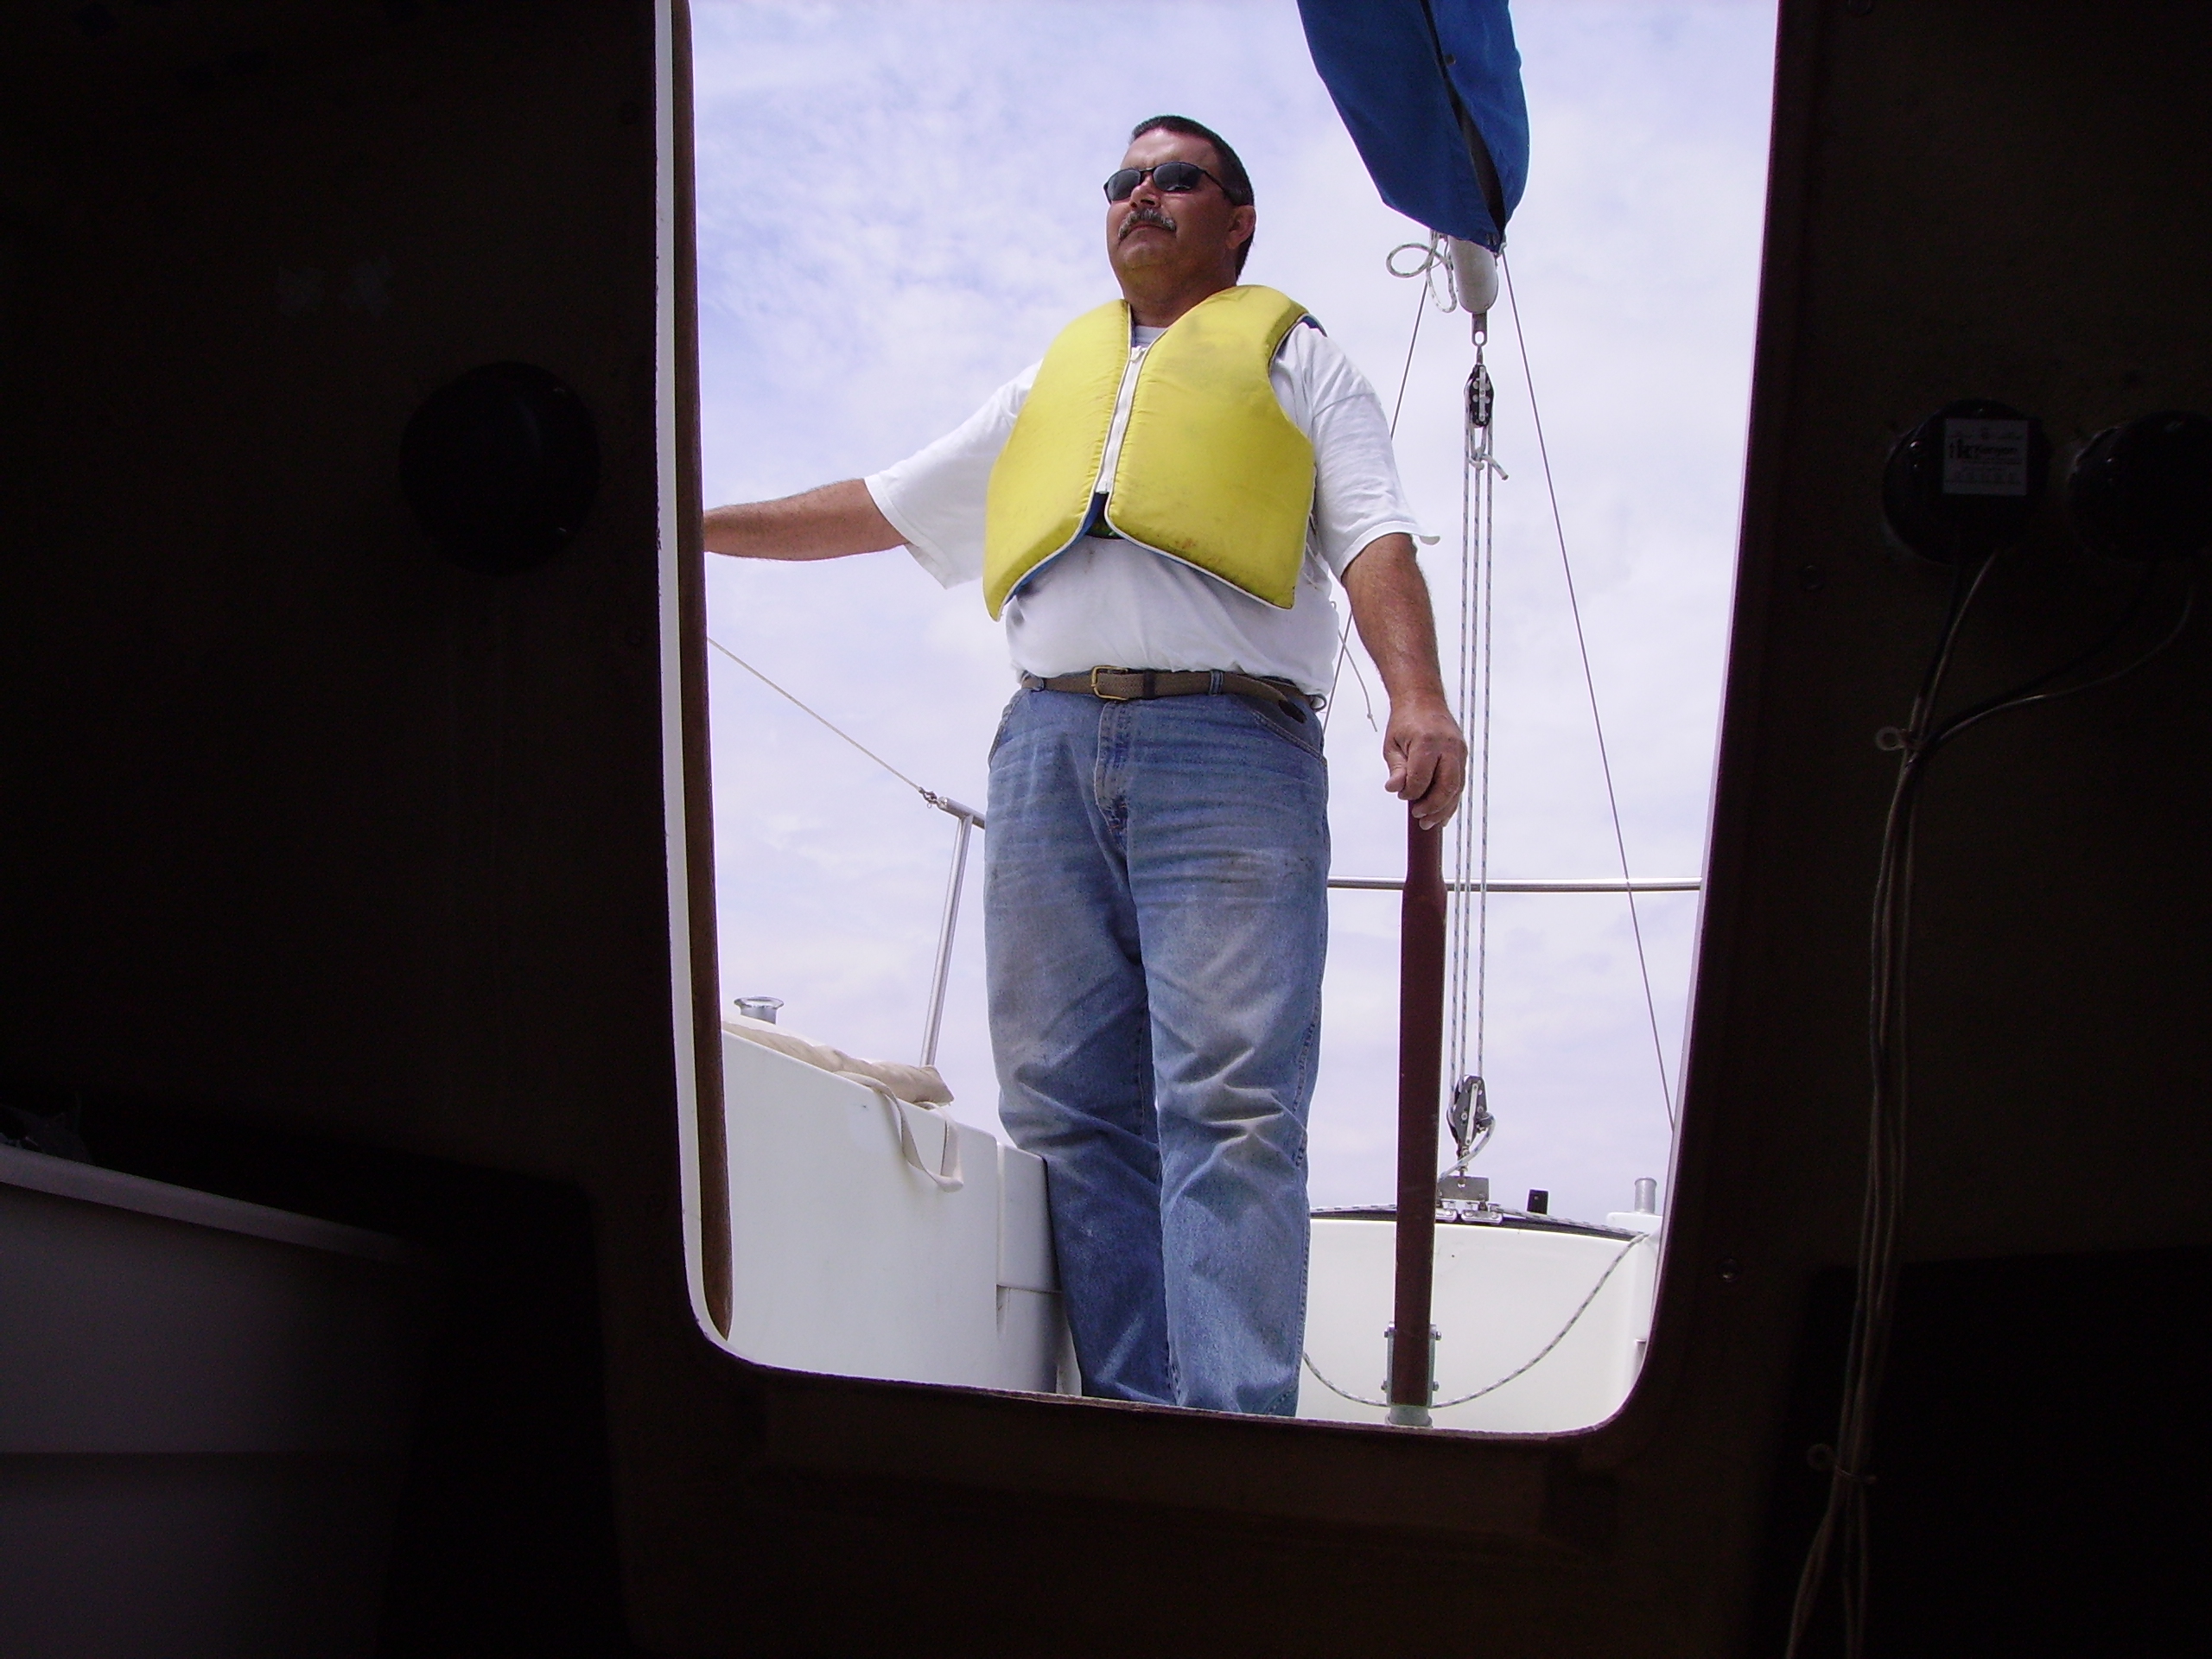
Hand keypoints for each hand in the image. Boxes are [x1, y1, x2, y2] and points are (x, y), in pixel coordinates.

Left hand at [1382, 691, 1466, 830]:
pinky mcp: (1463, 755)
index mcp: (1427, 741)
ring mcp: (1459, 751)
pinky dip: (1451, 800)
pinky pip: (1459, 782)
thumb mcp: (1392, 745)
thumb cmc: (1405, 722)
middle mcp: (1448, 746)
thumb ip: (1396, 768)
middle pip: (1447, 785)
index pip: (1421, 777)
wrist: (1423, 700)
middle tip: (1420, 819)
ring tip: (1431, 823)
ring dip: (1445, 808)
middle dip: (1433, 807)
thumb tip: (1395, 789)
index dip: (1411, 792)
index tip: (1402, 796)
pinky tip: (1441, 813)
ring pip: (1457, 787)